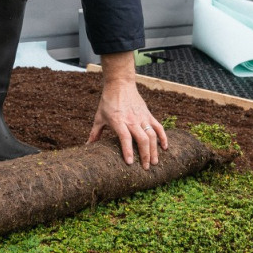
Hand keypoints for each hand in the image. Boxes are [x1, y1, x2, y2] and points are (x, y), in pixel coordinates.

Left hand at [87, 51, 168, 167]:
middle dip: (145, 155)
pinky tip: (165, 148)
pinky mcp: (148, 114)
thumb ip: (95, 133)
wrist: (120, 84)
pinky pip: (158, 127)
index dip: (128, 150)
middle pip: (142, 139)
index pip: (125, 137)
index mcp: (118, 121)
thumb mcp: (99, 117)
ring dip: (154, 150)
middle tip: (145, 168)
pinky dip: (163, 137)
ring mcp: (142, 117)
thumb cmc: (108, 101)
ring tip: (154, 163)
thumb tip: (87, 147)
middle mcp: (132, 120)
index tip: (130, 163)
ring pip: (152, 135)